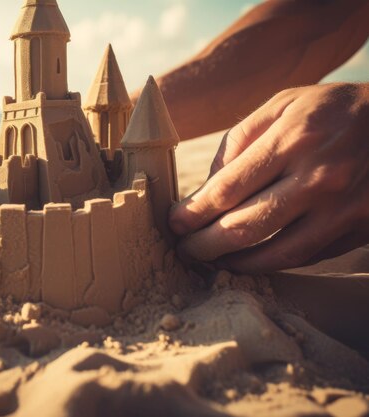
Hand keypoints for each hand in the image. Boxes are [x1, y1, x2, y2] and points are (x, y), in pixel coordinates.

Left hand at [169, 83, 368, 272]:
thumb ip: (239, 140)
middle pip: (244, 226)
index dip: (194, 212)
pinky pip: (304, 257)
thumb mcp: (285, 104)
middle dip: (204, 244)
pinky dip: (270, 264)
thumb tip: (205, 187)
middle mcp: (317, 178)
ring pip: (275, 253)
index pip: (228, 188)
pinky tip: (247, 260)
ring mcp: (340, 209)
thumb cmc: (334, 110)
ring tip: (209, 261)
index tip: (174, 223)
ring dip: (233, 263)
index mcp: (293, 139)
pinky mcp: (356, 229)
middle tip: (183, 250)